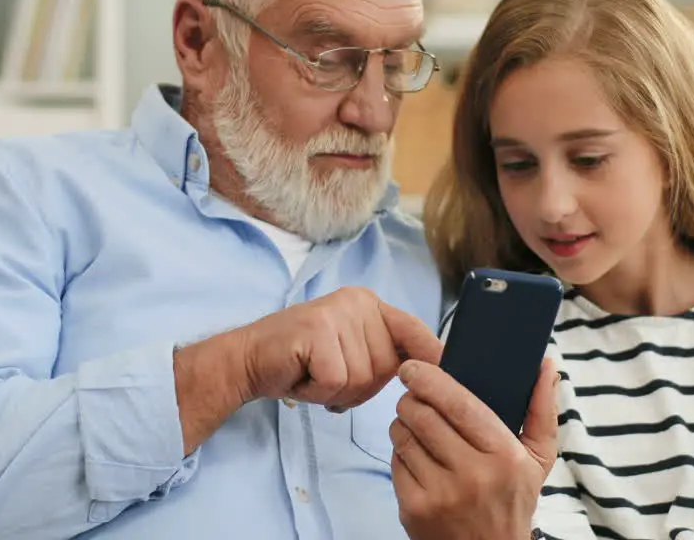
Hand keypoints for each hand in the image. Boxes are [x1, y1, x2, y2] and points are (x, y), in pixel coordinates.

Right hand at [238, 286, 443, 409]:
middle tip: (327, 376)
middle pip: (387, 368)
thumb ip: (384, 357)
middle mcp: (356, 302)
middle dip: (358, 388)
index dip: (430, 355)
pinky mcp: (317, 330)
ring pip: (362, 379)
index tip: (446, 370)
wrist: (247, 360)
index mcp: (369, 304)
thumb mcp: (350, 354)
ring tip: (312, 374)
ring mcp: (336, 313)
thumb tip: (432, 371)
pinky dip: (318, 391)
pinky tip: (301, 376)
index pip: (413, 329)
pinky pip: (337, 381)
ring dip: (336, 392)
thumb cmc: (301, 364)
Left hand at [391, 356, 559, 539]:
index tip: (413, 367)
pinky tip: (416, 454)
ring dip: (402, 423)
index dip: (431, 379)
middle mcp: (472, 474)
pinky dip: (400, 452)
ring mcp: (440, 493)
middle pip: (423, 416)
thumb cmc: (513, 498)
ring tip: (414, 423)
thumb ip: (542, 409)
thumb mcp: (539, 458)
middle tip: (412, 394)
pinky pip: (395, 462)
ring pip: (403, 436)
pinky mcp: (414, 508)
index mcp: (504, 455)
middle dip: (410, 398)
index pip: (459, 404)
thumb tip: (547, 365)